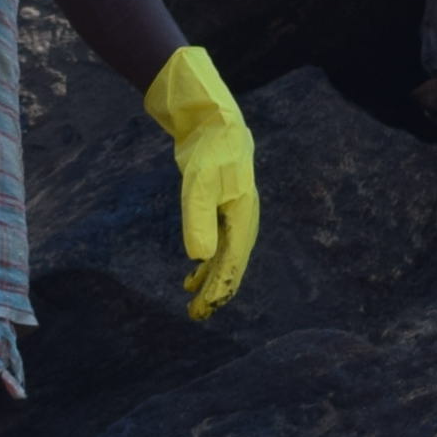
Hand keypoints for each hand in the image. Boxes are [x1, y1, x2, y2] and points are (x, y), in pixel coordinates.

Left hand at [140, 46, 259, 320]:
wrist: (214, 121)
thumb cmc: (209, 151)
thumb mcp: (199, 186)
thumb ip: (199, 221)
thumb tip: (200, 259)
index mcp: (243, 217)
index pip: (233, 262)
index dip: (219, 288)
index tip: (202, 308)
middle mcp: (242, 220)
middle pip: (233, 264)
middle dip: (216, 290)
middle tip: (196, 314)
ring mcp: (233, 214)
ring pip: (225, 255)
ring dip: (211, 278)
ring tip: (193, 300)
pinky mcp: (221, 207)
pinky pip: (218, 242)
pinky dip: (206, 260)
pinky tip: (192, 271)